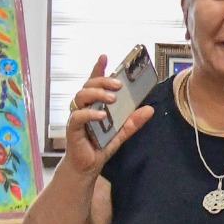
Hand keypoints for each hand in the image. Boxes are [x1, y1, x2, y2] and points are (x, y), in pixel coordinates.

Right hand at [60, 55, 152, 176]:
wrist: (88, 167)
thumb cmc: (100, 145)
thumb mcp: (122, 132)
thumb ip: (134, 121)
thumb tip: (150, 109)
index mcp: (94, 103)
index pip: (94, 81)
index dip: (98, 68)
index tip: (105, 56)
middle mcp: (83, 106)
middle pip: (88, 85)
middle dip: (103, 81)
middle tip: (118, 85)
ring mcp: (76, 115)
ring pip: (81, 96)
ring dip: (97, 94)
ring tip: (112, 99)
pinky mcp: (72, 128)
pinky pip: (77, 115)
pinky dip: (90, 114)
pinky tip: (101, 115)